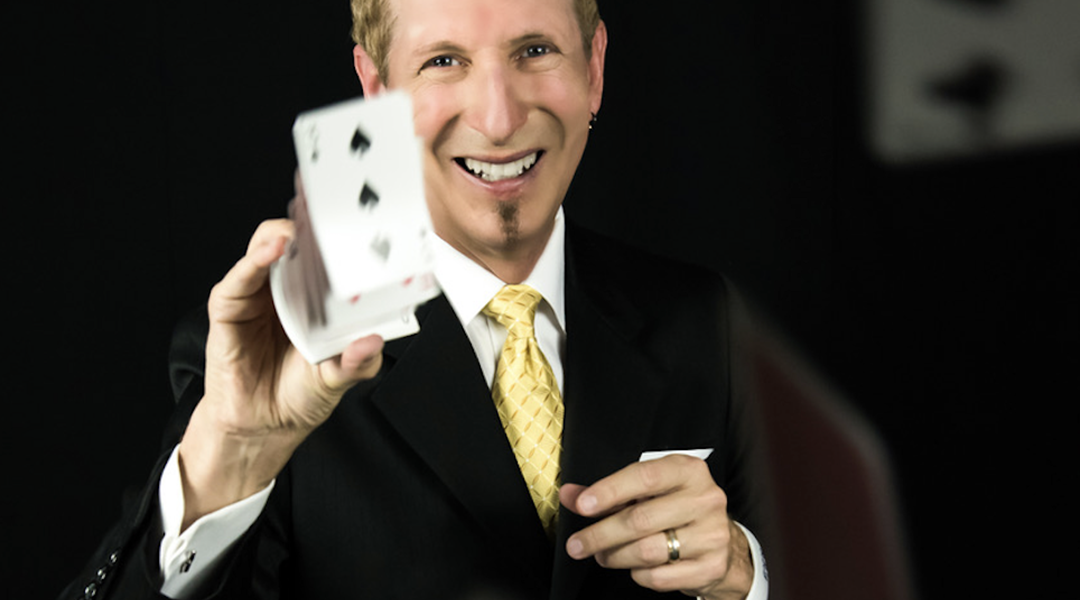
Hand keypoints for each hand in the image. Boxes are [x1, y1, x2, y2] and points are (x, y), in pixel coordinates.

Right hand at [178, 184, 383, 528]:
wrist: (261, 426)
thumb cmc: (299, 393)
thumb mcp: (339, 378)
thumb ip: (357, 362)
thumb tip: (372, 341)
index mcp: (318, 297)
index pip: (329, 253)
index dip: (341, 233)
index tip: (360, 217)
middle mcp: (288, 288)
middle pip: (299, 239)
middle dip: (315, 220)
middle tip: (333, 209)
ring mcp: (257, 293)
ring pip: (267, 246)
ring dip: (286, 233)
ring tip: (302, 230)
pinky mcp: (230, 307)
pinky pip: (239, 277)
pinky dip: (254, 260)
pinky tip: (271, 251)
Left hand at [562, 455, 752, 599]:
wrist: (723, 543)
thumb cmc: (678, 509)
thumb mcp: (649, 492)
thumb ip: (609, 492)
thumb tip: (569, 494)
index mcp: (689, 471)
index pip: (644, 477)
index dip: (609, 491)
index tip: (582, 505)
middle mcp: (705, 499)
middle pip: (640, 519)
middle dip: (601, 535)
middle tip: (578, 544)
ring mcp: (712, 534)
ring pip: (647, 551)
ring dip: (615, 556)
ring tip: (603, 555)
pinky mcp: (711, 566)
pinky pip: (660, 576)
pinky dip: (638, 574)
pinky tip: (635, 566)